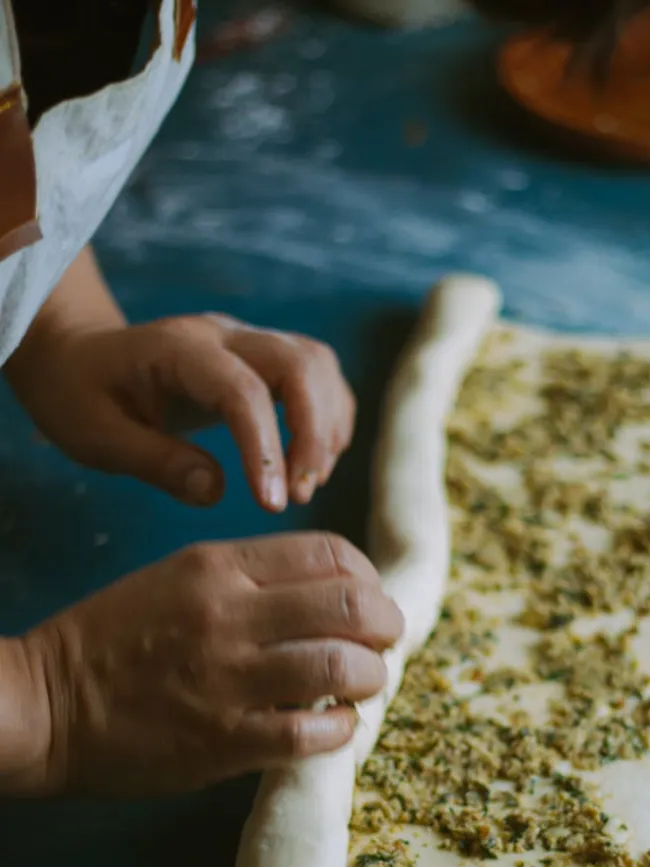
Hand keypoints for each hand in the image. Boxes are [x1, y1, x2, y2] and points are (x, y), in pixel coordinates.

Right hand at [6, 533, 402, 795]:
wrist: (43, 702)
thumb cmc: (113, 639)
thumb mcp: (178, 578)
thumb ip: (252, 579)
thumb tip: (332, 596)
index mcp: (218, 566)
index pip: (331, 552)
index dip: (368, 578)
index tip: (367, 602)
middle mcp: (229, 614)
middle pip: (352, 603)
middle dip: (386, 625)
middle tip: (383, 644)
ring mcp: (226, 679)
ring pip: (342, 665)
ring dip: (371, 678)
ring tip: (362, 687)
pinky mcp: (222, 740)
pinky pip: (311, 732)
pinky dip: (340, 729)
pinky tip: (333, 727)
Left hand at [8, 312, 354, 511]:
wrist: (77, 356)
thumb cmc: (80, 395)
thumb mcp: (95, 436)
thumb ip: (156, 462)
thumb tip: (216, 491)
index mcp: (178, 350)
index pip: (243, 390)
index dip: (266, 449)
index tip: (272, 505)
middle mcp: (223, 334)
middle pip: (301, 363)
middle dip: (314, 434)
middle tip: (300, 495)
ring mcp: (248, 340)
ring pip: (319, 365)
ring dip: (327, 426)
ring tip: (307, 483)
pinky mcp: (263, 358)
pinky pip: (318, 376)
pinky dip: (329, 419)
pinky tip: (311, 464)